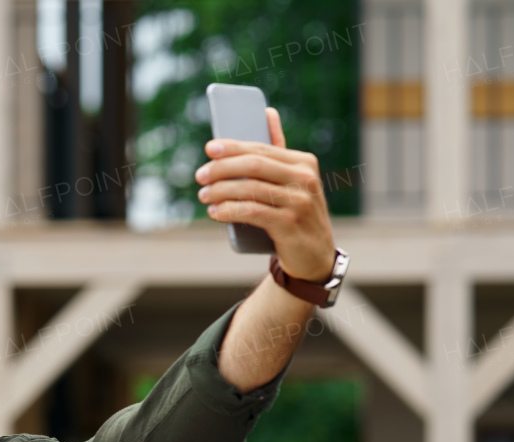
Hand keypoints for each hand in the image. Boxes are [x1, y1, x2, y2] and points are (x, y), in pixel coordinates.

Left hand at [195, 107, 337, 281]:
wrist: (313, 255)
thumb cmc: (294, 213)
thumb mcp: (292, 181)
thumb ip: (277, 152)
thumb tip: (267, 112)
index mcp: (303, 162)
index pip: (261, 149)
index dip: (232, 147)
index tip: (209, 149)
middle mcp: (304, 178)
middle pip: (253, 166)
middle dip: (222, 169)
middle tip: (200, 176)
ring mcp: (299, 202)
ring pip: (250, 189)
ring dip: (221, 191)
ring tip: (203, 195)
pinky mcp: (290, 225)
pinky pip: (252, 212)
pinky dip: (229, 210)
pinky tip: (215, 212)